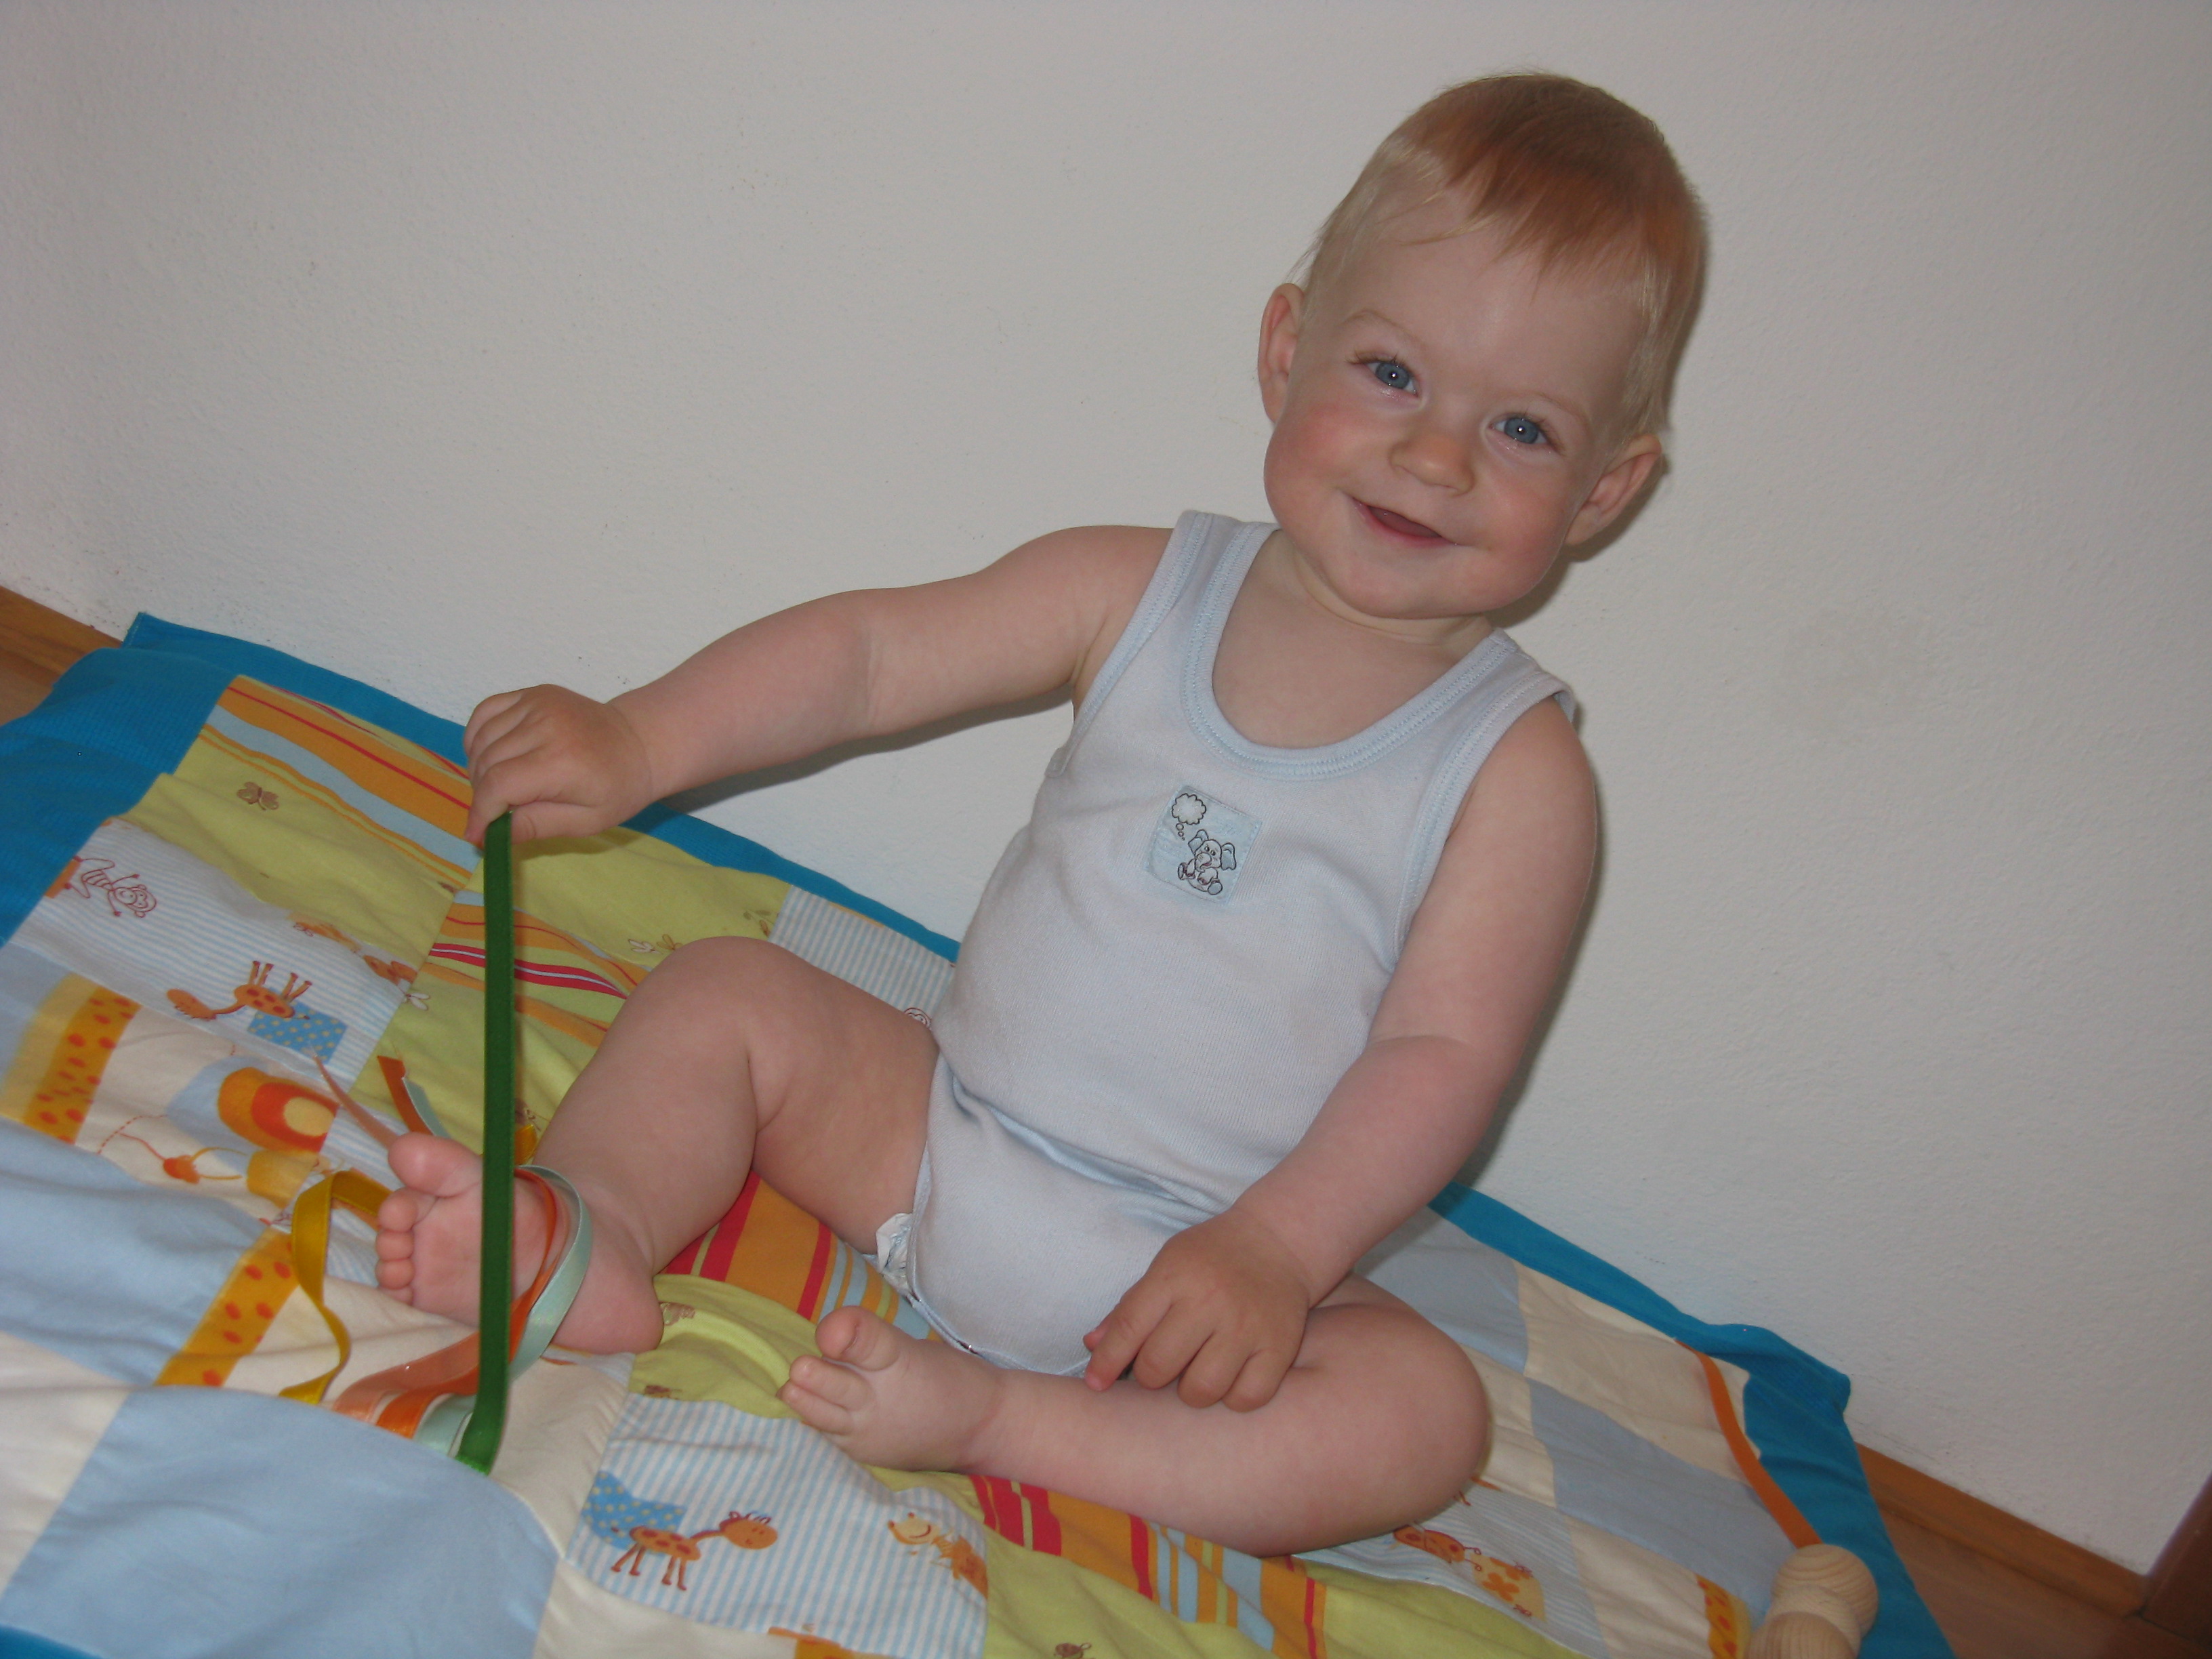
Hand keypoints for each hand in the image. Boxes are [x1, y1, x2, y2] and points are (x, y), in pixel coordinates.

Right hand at [462, 685, 657, 845]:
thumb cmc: (616, 787)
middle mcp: (545, 726)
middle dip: (483, 795)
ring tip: (499, 786)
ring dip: (478, 768)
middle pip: (486, 764)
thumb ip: (535, 825)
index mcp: (560, 761)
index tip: (477, 834)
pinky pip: (486, 712)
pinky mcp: (533, 693)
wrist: (639, 742)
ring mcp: (537, 704)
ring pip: (482, 740)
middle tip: (497, 812)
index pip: (498, 786)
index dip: (480, 813)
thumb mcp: (585, 821)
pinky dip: (478, 737)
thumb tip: (487, 835)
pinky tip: (491, 755)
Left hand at [1081, 1209, 1317, 1410]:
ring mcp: (1248, 1325)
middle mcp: (1211, 1300)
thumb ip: (1129, 1307)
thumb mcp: (1165, 1266)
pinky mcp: (1280, 1346)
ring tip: (1196, 1373)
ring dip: (1191, 1392)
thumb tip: (1092, 1346)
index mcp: (1175, 1276)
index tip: (1096, 1384)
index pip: (1128, 1327)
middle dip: (1150, 1376)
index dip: (1106, 1362)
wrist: (1278, 1242)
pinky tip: (1230, 1379)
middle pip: (1160, 1365)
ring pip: (1202, 1389)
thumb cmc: (1210, 1257)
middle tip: (1161, 1367)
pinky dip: (1232, 1398)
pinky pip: (1246, 1398)